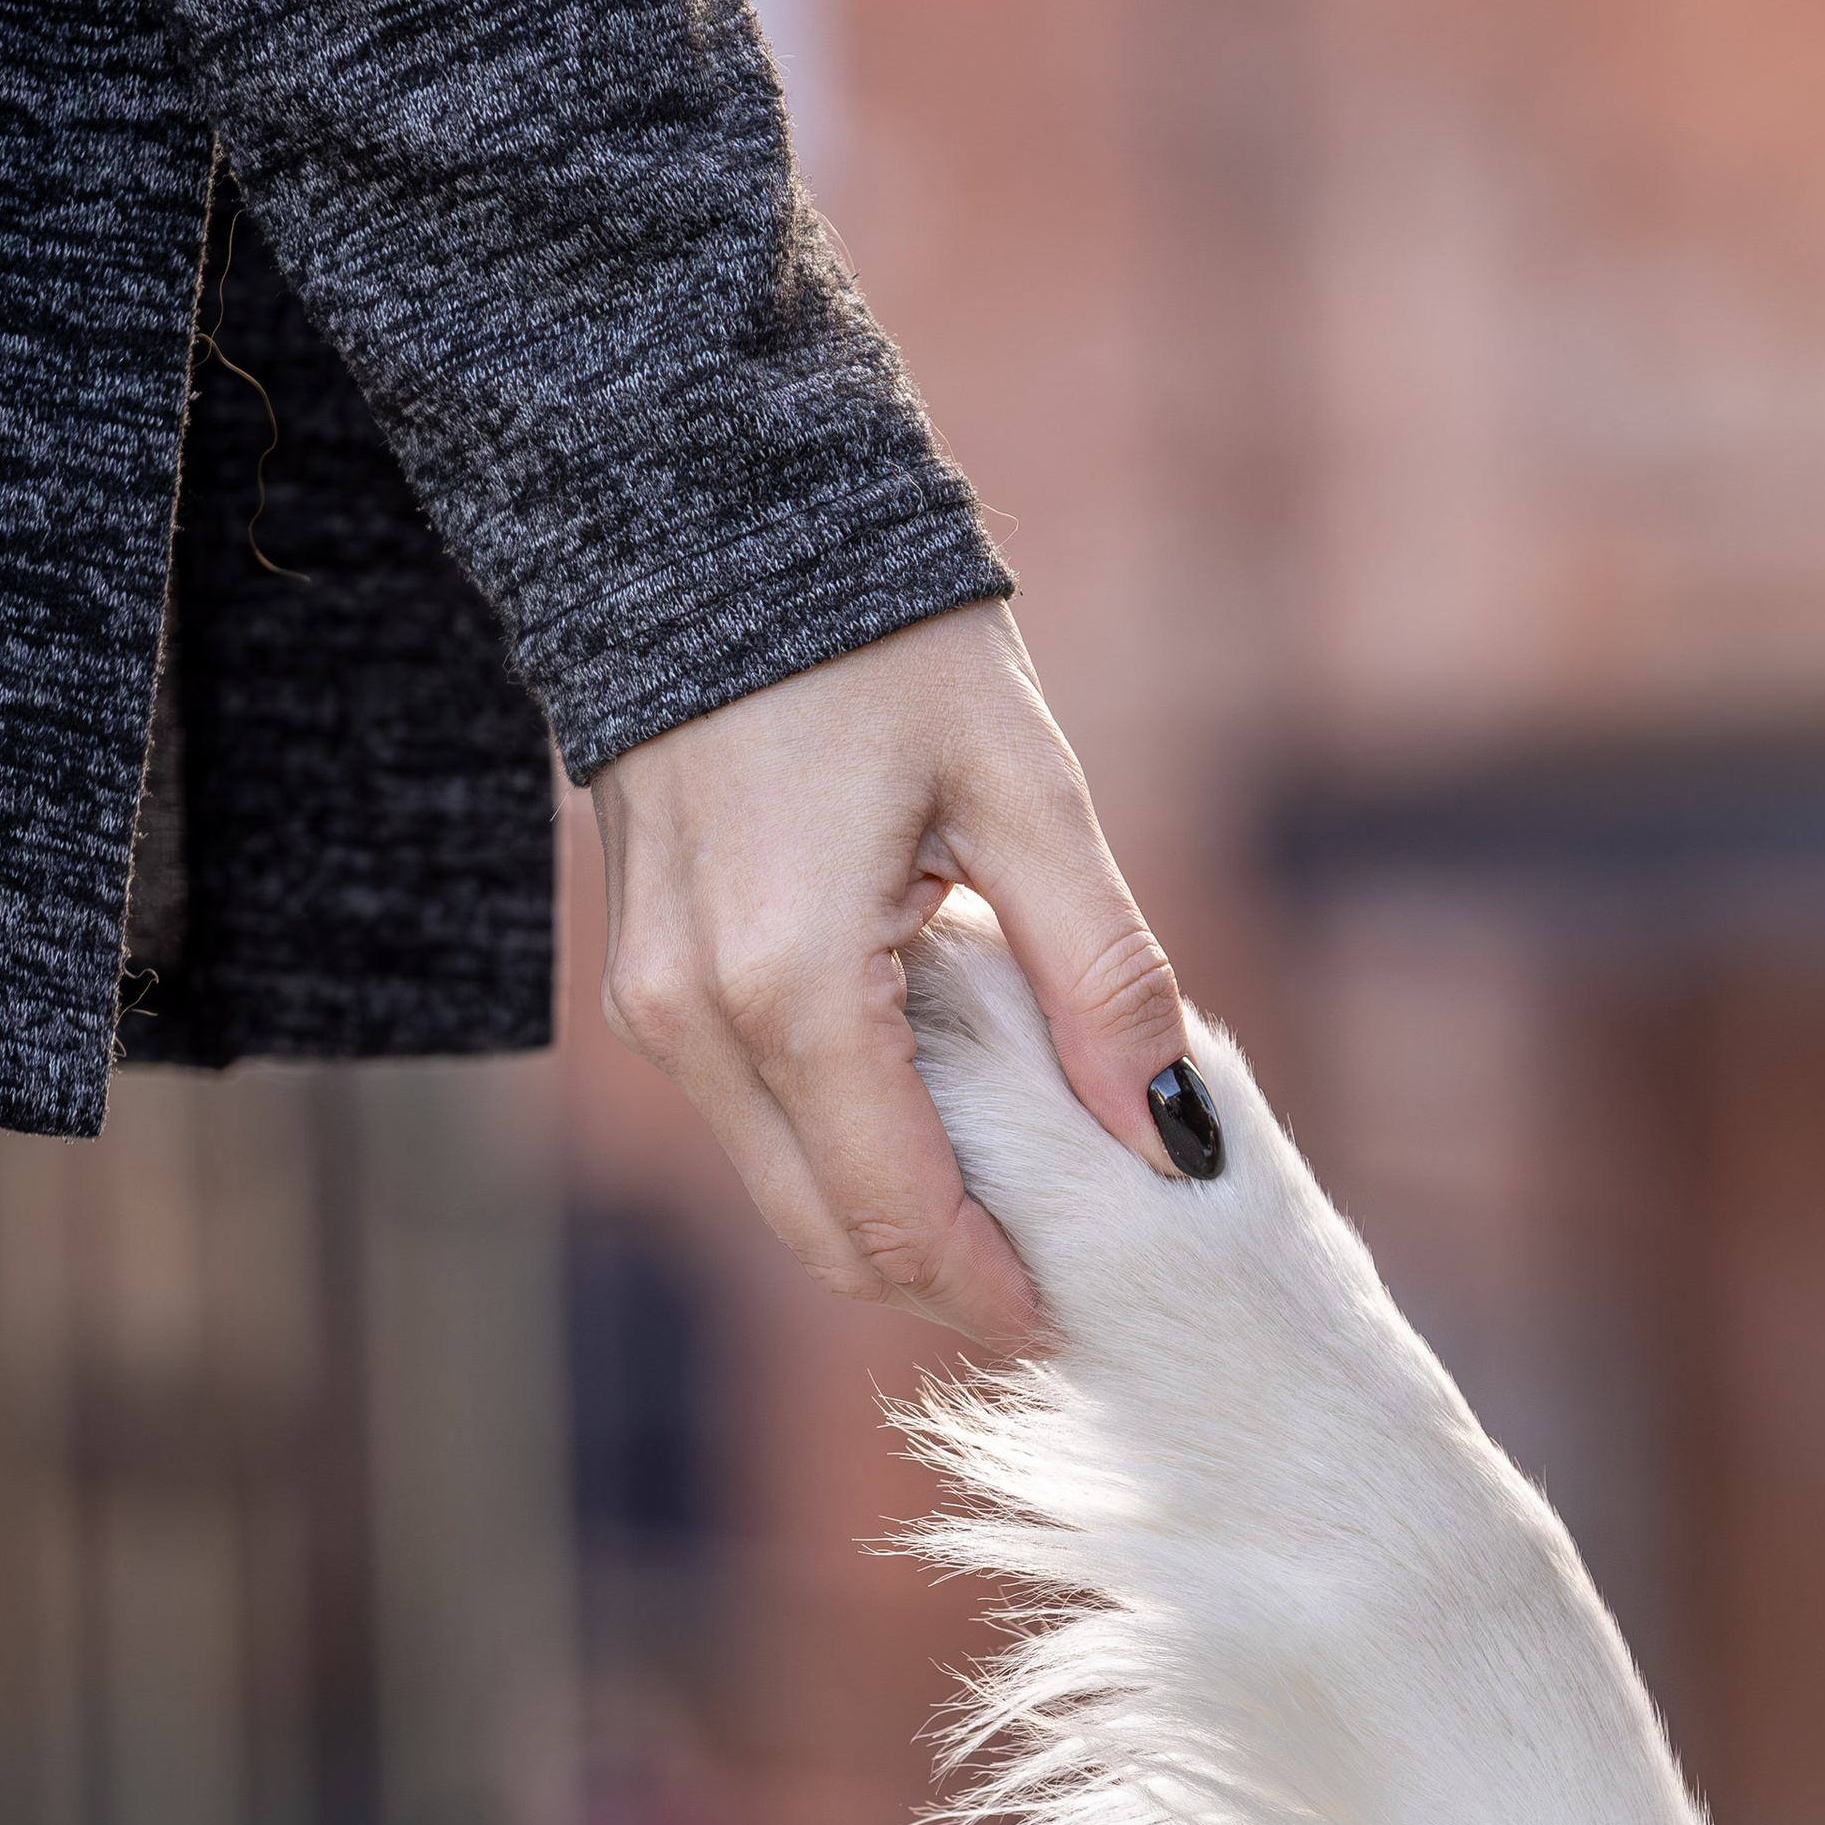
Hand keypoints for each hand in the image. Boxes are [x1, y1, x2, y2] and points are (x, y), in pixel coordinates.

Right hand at [588, 601, 1186, 1351]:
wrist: (699, 519)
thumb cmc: (878, 639)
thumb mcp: (1026, 793)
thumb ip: (1102, 979)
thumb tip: (1176, 1142)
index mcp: (789, 988)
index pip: (894, 1216)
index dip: (991, 1286)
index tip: (1080, 1305)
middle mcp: (695, 1022)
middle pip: (825, 1231)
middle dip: (940, 1276)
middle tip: (1060, 1275)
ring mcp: (654, 1007)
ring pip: (779, 1186)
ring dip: (890, 1214)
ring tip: (1016, 1191)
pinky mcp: (647, 981)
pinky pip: (751, 1116)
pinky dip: (841, 1144)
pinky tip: (937, 1103)